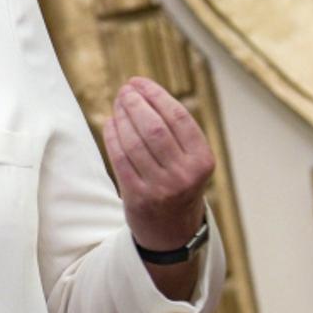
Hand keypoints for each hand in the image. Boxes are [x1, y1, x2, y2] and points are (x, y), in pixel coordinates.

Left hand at [101, 76, 214, 253]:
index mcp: (202, 160)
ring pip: (134, 142)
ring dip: (122, 117)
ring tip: (117, 103)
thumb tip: (143, 92)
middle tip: (124, 90)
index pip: (178, 117)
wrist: (172, 231)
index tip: (139, 82)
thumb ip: (176, 132)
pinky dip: (112, 136)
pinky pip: (120, 159)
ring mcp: (161, 187)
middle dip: (135, 103)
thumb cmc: (179, 184)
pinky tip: (110, 123)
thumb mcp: (191, 161)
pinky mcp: (138, 197)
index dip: (156, 95)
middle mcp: (185, 175)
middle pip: (154, 127)